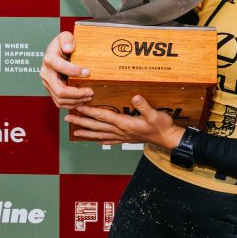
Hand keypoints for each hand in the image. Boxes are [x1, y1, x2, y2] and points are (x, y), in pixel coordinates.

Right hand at [39, 31, 93, 108]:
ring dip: (76, 101)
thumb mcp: (65, 37)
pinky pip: (60, 102)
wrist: (56, 52)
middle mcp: (46, 73)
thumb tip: (69, 48)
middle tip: (91, 91)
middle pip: (59, 90)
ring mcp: (47, 83)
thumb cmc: (63, 44)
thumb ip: (67, 40)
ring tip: (89, 96)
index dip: (74, 71)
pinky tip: (83, 102)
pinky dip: (72, 104)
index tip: (88, 72)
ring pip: (59, 99)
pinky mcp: (51, 90)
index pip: (60, 67)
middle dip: (77, 93)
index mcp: (49, 59)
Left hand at [65, 95, 184, 147]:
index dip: (90, 111)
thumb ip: (144, 106)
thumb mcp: (155, 114)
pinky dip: (100, 140)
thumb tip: (135, 97)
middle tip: (68, 118)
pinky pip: (109, 140)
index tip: (78, 107)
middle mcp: (120, 131)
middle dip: (82, 122)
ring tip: (74, 132)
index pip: (103, 116)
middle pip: (97, 126)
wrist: (168, 139)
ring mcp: (123, 136)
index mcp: (125, 123)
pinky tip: (95, 140)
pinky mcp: (127, 138)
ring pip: (100, 134)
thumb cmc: (162, 126)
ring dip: (86, 132)